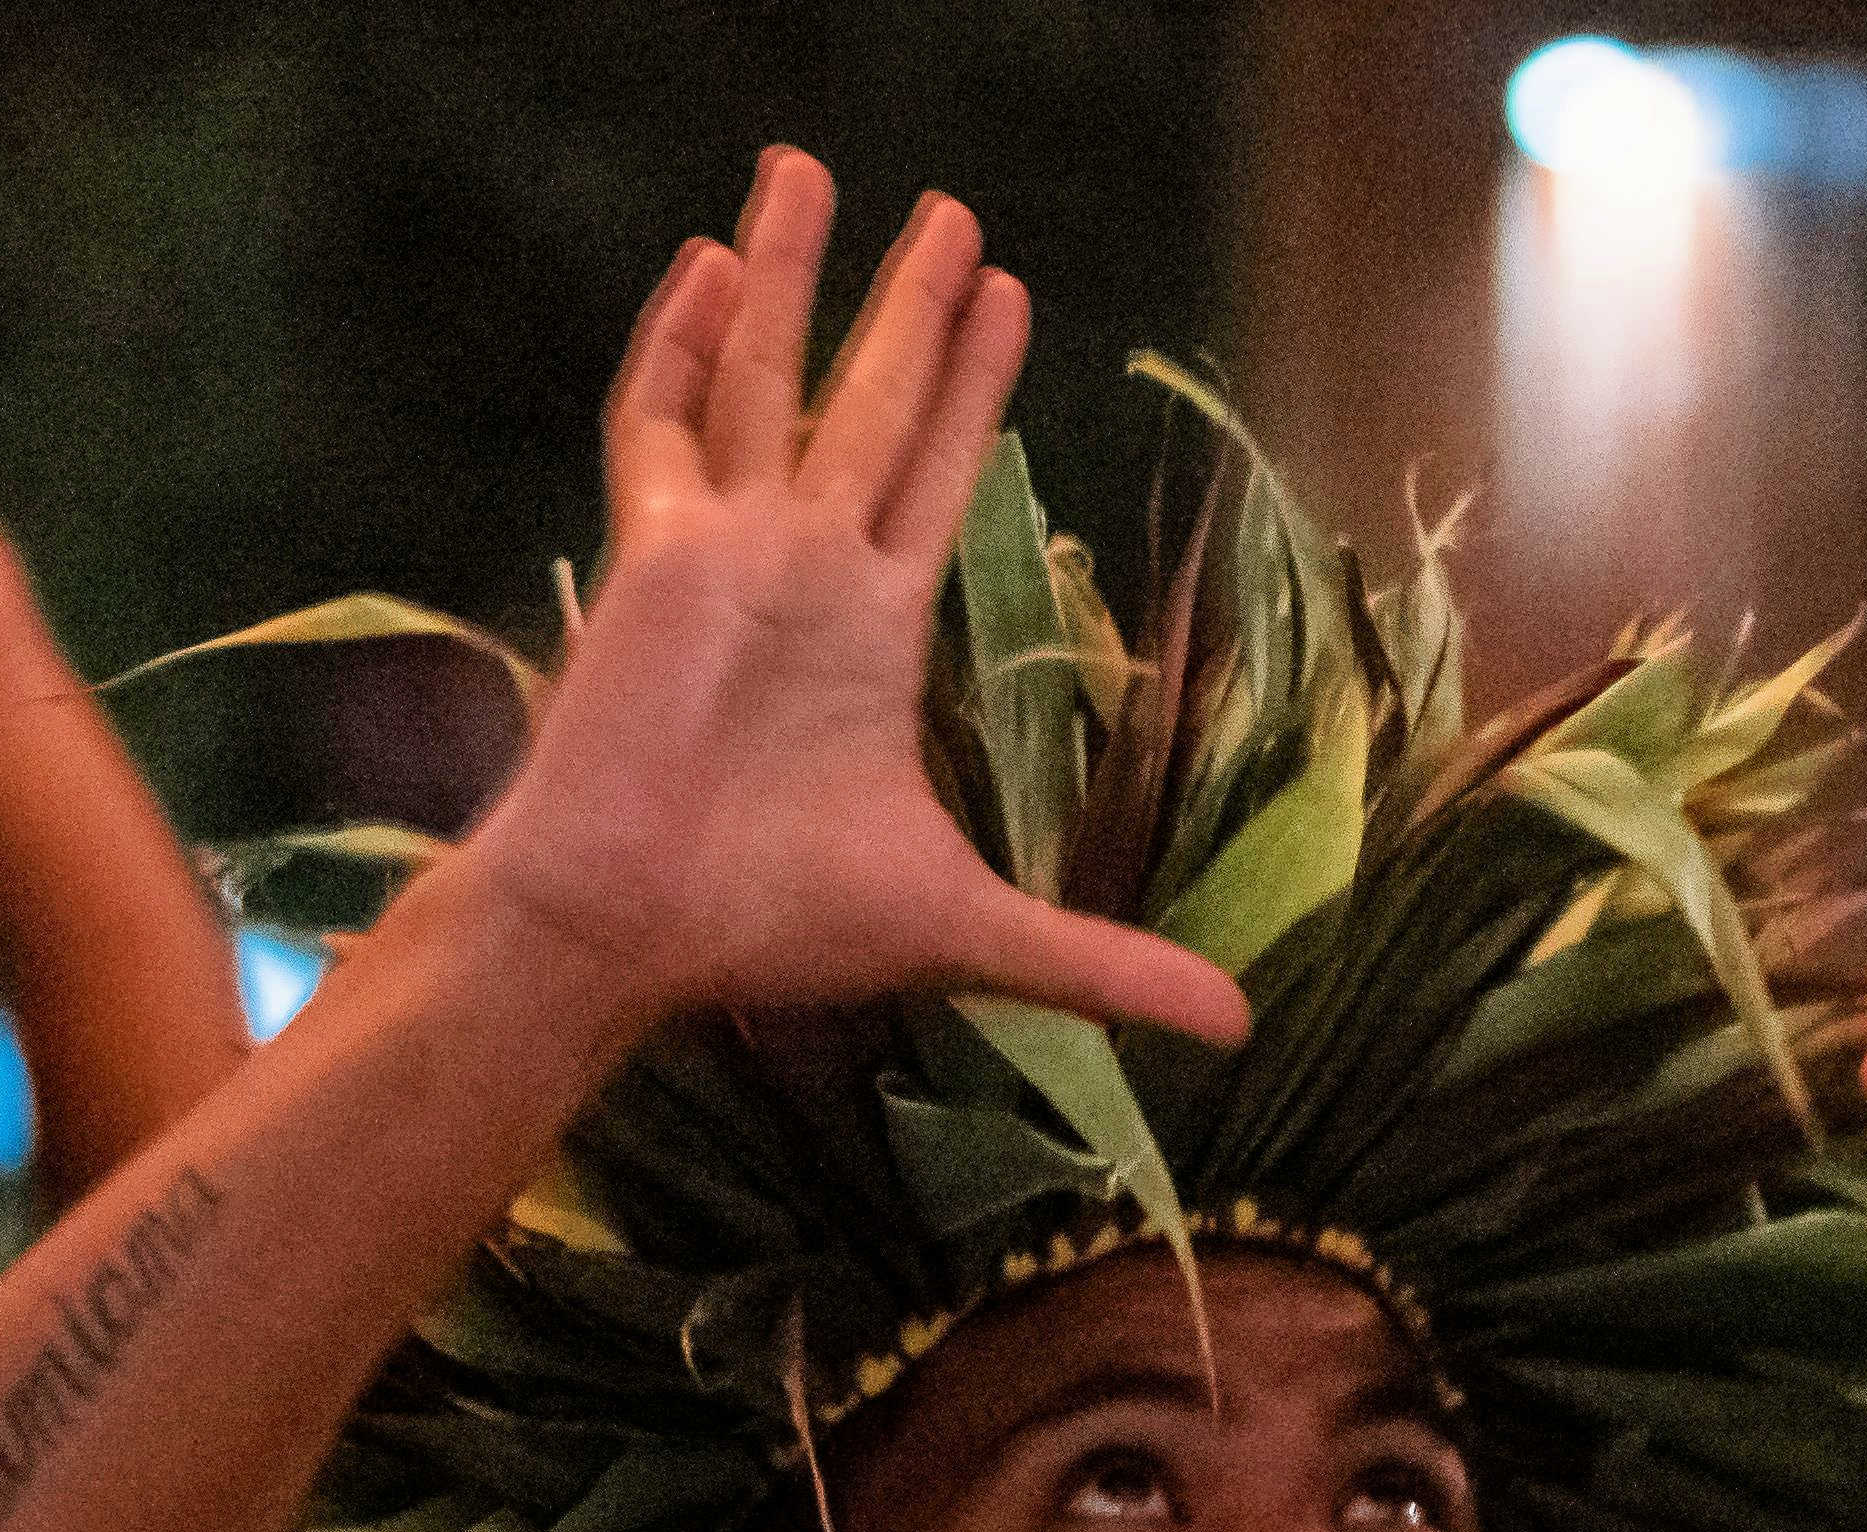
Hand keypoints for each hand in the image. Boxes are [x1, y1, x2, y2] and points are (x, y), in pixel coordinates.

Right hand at [459, 151, 1249, 1048]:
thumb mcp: (968, 932)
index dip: (972, 388)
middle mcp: (800, 572)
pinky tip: (707, 266)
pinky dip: (676, 345)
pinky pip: (660, 423)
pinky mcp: (652, 553)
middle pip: (865, 405)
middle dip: (907, 309)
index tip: (1007, 297)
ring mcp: (723, 554)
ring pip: (763, 382)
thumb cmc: (770, 928)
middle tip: (951, 215)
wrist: (631, 931)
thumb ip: (1098, 963)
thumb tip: (1235, 1029)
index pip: (936, 476)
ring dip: (789, 278)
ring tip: (810, 166)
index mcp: (869, 632)